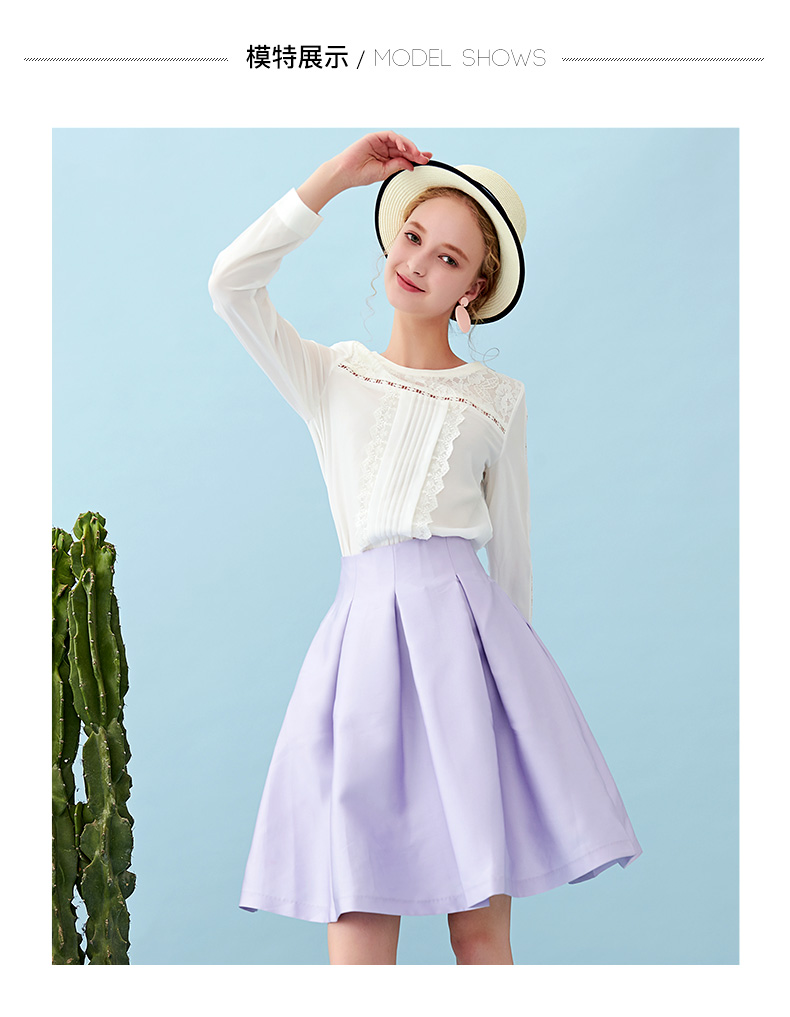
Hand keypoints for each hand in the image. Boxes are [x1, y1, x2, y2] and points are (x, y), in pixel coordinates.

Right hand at [297, 131, 432, 212]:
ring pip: (399, 140)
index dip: (416, 157)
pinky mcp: (374, 137)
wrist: (346, 173)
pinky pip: (389, 135)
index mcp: (387, 158)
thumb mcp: (384, 172)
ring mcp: (379, 142)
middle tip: (425, 157)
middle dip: (416, 152)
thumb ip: (397, 166)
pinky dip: (398, 140)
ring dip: (409, 146)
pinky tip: (404, 147)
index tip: (427, 160)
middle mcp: (384, 149)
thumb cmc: (362, 175)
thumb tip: (411, 164)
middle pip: (404, 148)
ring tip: (416, 154)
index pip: (404, 155)